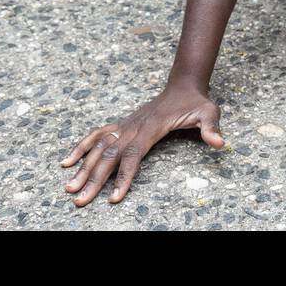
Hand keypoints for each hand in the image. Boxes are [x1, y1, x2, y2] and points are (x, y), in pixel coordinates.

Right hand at [61, 84, 224, 206]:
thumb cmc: (195, 102)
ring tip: (69, 187)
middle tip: (79, 199)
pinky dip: (80, 147)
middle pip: (109, 155)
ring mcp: (125, 125)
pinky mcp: (121, 125)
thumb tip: (219, 142)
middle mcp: (133, 127)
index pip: (133, 155)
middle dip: (93, 178)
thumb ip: (211, 127)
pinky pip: (96, 135)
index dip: (123, 177)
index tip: (114, 198)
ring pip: (99, 147)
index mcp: (151, 128)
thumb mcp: (209, 112)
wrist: (183, 86)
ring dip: (82, 167)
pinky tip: (67, 162)